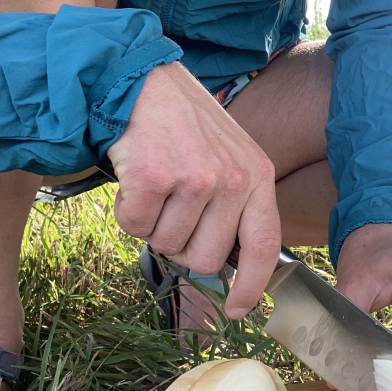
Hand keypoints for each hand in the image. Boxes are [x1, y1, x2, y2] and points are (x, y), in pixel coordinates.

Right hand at [106, 62, 280, 318]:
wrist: (139, 81)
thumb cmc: (183, 125)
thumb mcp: (229, 156)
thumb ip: (236, 204)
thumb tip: (226, 264)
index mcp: (258, 175)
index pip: (264, 246)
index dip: (253, 285)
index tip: (237, 309)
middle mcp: (232, 179)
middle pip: (207, 259)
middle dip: (182, 246)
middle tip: (172, 209)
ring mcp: (195, 178)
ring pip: (167, 245)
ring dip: (152, 225)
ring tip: (155, 184)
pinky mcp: (155, 177)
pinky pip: (136, 227)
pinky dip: (127, 212)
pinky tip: (134, 179)